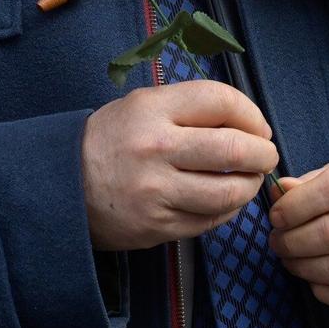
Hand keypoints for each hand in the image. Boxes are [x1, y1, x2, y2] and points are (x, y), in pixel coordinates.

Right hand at [82, 82, 278, 250]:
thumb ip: (190, 108)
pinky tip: (225, 200)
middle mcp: (155, 148)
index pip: (221, 101)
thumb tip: (249, 124)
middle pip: (235, 149)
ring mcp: (157, 191)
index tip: (258, 126)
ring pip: (230, 192)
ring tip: (249, 179)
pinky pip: (212, 220)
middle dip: (263, 153)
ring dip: (251, 186)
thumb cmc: (112, 140)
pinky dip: (228, 210)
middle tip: (265, 155)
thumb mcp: (141, 106)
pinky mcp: (159, 226)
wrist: (62, 185)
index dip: (252, 113)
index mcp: (151, 109)